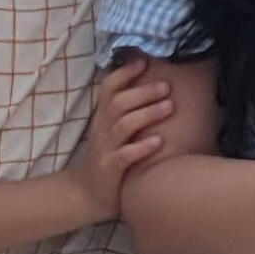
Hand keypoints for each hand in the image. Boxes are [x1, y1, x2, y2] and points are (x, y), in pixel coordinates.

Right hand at [69, 58, 169, 219]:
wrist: (85, 194)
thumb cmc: (107, 157)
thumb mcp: (111, 130)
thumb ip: (126, 110)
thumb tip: (153, 86)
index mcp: (102, 116)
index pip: (109, 87)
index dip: (125, 72)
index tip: (144, 60)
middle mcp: (102, 129)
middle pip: (119, 103)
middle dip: (143, 92)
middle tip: (166, 85)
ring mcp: (105, 149)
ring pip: (124, 125)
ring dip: (147, 114)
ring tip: (169, 106)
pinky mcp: (110, 169)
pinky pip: (125, 155)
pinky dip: (142, 147)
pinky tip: (158, 142)